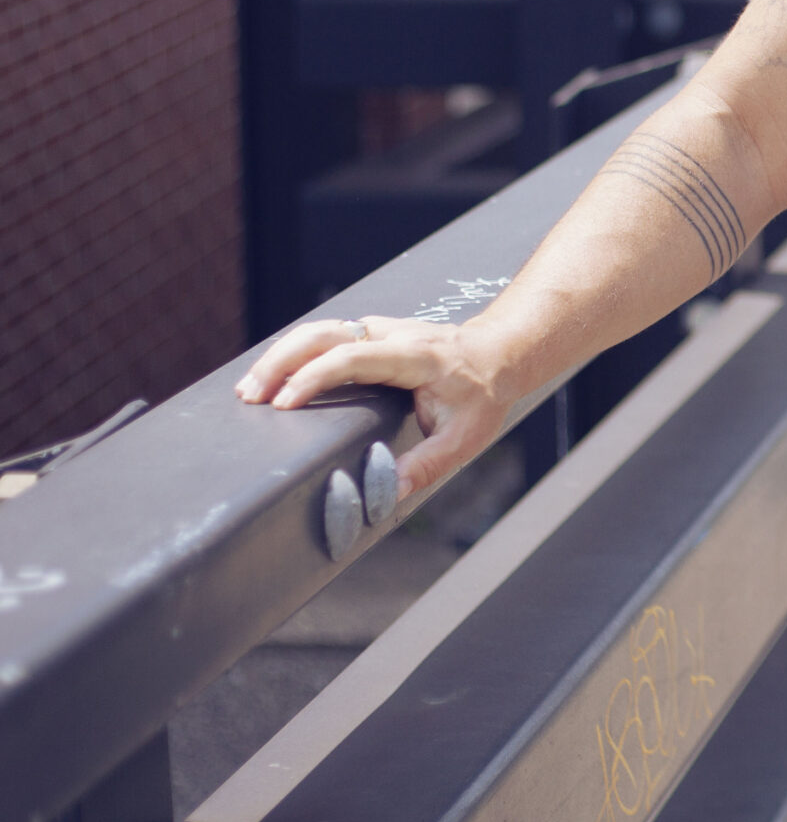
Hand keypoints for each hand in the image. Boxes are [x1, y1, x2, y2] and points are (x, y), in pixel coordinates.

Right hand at [235, 316, 514, 500]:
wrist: (501, 352)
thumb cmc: (483, 396)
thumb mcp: (465, 438)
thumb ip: (426, 466)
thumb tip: (386, 493)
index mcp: (416, 358)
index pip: (355, 357)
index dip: (315, 377)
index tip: (283, 403)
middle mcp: (394, 335)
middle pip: (326, 333)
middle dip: (282, 360)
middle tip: (250, 397)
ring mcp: (382, 329)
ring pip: (321, 328)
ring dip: (281, 354)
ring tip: (249, 390)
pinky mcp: (373, 332)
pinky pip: (327, 334)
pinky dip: (295, 352)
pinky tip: (273, 376)